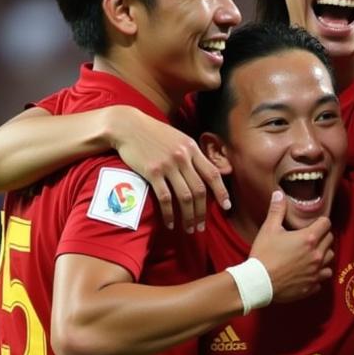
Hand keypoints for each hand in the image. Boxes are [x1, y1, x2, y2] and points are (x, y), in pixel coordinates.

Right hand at [112, 107, 230, 232]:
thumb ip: (191, 154)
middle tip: (201, 227)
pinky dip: (169, 214)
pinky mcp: (152, 172)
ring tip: (189, 229)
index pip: (212, 173)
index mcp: (192, 148)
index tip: (226, 206)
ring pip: (185, 197)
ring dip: (188, 217)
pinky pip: (165, 198)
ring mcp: (167, 165)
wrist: (127, 126)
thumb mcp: (178, 138)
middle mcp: (183, 157)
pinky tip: (170, 223)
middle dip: (202, 212)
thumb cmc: (152, 133)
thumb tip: (205, 172)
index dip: (221, 192)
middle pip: (199, 190)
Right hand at [250, 191, 333, 302]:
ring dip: (323, 254)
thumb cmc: (264, 255)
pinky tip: (308, 271)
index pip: (326, 223)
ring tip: (311, 254)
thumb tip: (279, 194)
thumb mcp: (268, 229)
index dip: (320, 222)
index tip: (313, 224)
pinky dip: (318, 273)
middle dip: (322, 236)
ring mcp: (316, 272)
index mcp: (309, 238)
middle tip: (310, 238)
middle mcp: (317, 255)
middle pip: (330, 240)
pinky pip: (323, 277)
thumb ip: (277, 210)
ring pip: (330, 259)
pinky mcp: (312, 286)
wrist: (258, 283)